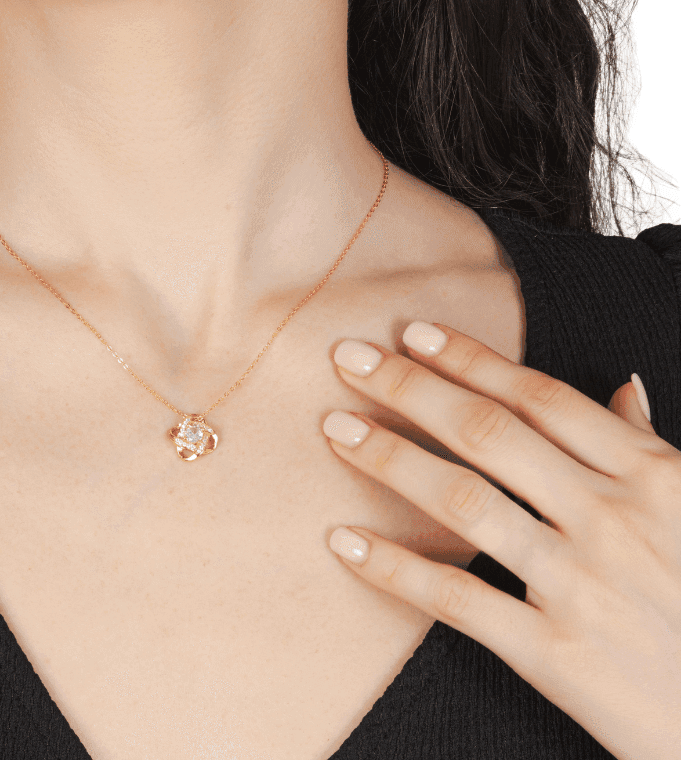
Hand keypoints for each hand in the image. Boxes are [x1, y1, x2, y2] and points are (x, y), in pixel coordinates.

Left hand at [323, 321, 680, 759]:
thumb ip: (651, 447)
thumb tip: (623, 386)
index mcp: (651, 477)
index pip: (541, 398)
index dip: (472, 359)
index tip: (413, 333)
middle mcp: (610, 518)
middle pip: (489, 432)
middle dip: (410, 387)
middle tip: (350, 358)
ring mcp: (580, 584)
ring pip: (464, 500)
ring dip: (391, 458)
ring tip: (337, 429)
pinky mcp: (555, 652)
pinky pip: (458, 598)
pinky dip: (394, 568)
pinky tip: (345, 541)